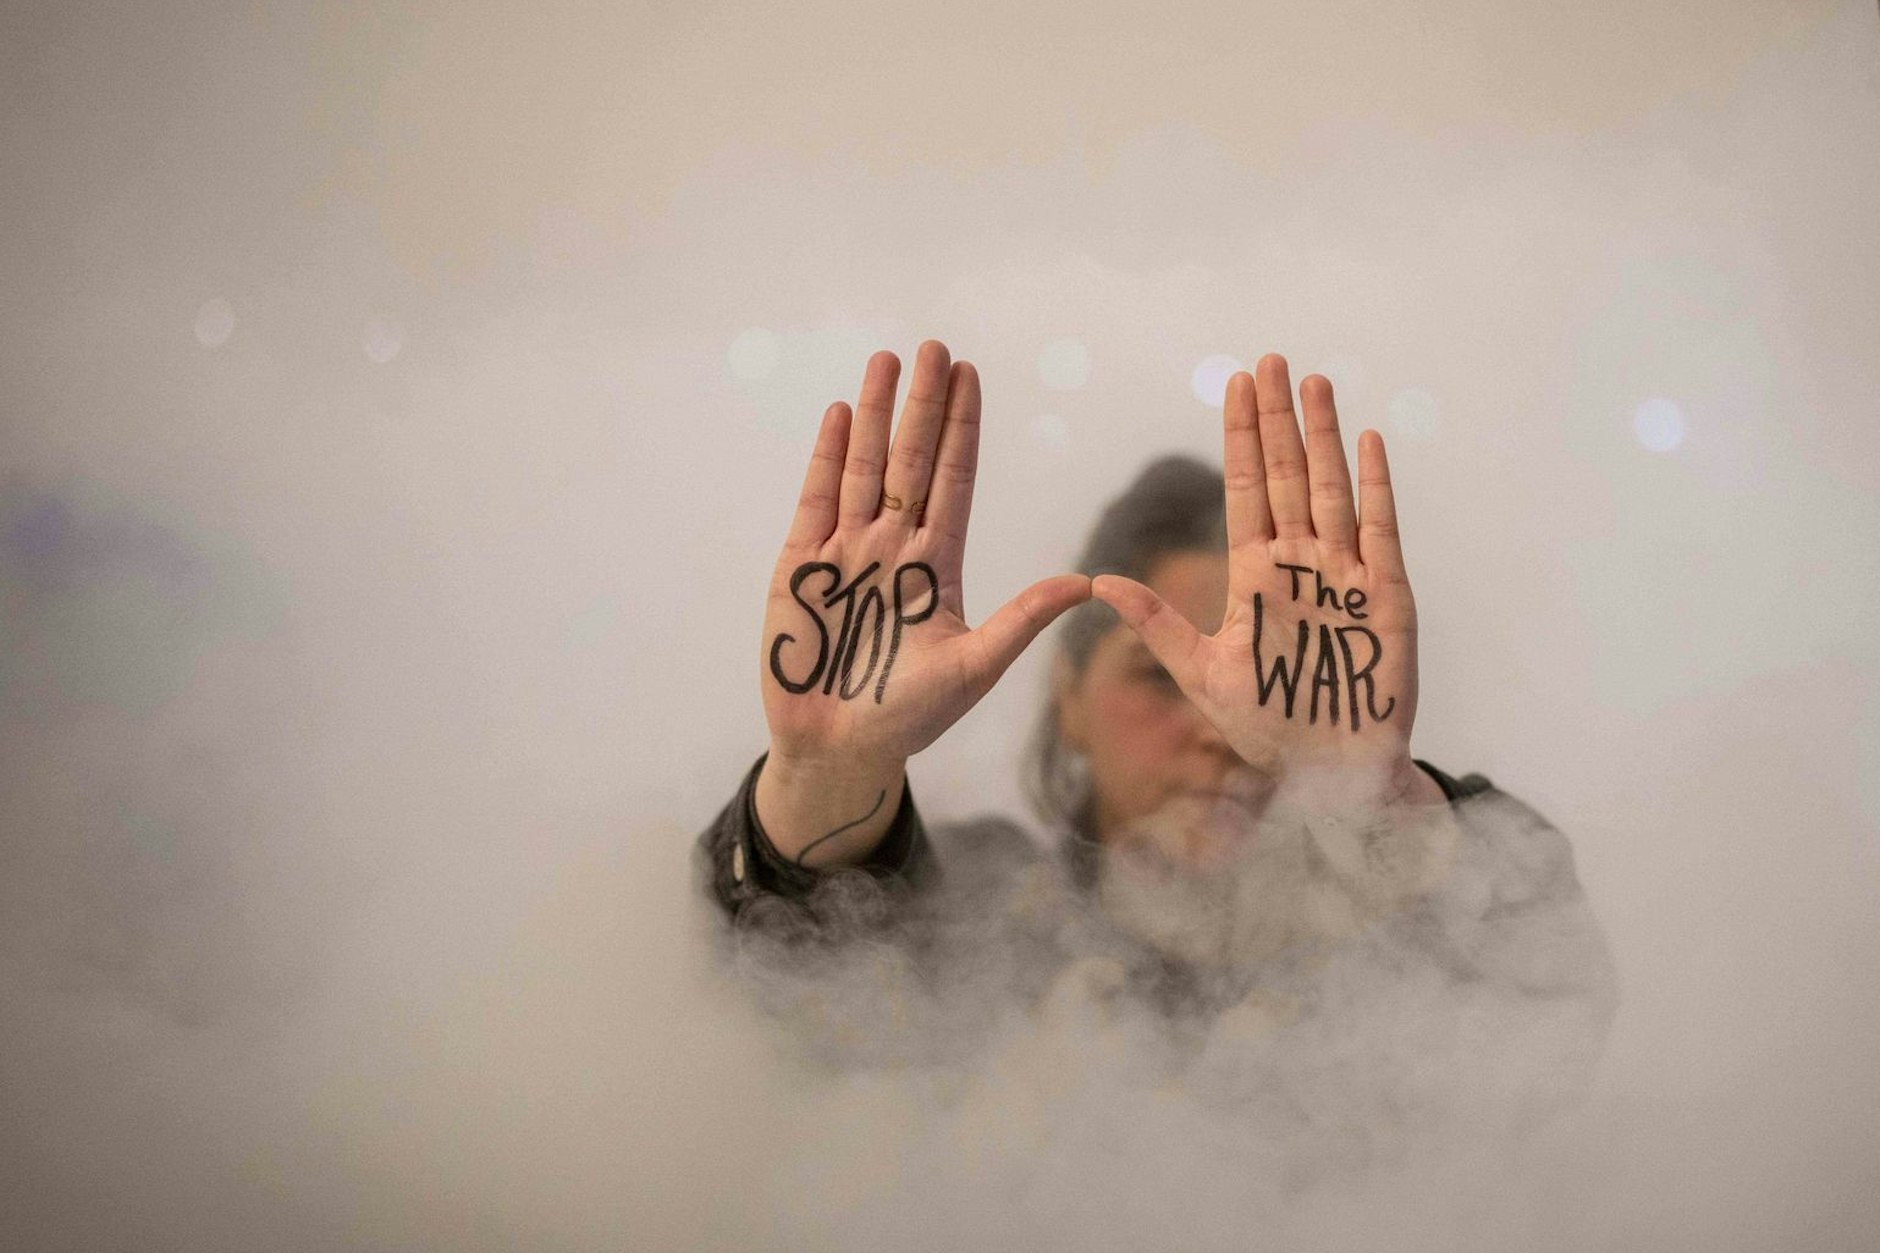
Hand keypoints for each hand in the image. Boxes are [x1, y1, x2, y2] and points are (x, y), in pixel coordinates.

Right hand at [756, 341, 1089, 863]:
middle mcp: (893, 546)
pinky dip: (830, 457)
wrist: (839, 749)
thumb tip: (1086, 583)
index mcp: (935, 564)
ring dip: (878, 415)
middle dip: (925, 404)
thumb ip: (1022, 621)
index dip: (963, 430)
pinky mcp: (801, 565)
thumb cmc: (907, 716)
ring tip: (890, 360)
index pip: (954, 481)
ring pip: (866, 468)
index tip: (971, 378)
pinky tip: (843, 415)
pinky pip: (818, 499)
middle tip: (937, 347)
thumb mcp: (974, 668)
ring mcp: (846, 550)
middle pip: (912, 460)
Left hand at [1093, 354, 1427, 807]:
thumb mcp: (1201, 673)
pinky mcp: (1385, 595)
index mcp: (1258, 573)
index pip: (1246, 488)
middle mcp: (1301, 562)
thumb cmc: (1268, 725)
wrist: (1328, 773)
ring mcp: (1345, 574)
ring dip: (1321, 435)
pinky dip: (1373, 485)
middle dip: (1277, 418)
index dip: (1241, 436)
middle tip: (1269, 359)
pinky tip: (1365, 440)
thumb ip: (1156, 623)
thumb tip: (1097, 581)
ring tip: (1312, 382)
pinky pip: (1379, 528)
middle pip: (1286, 474)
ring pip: (1330, 488)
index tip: (1235, 384)